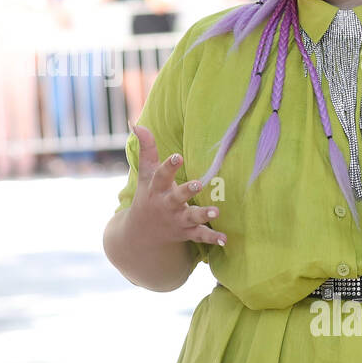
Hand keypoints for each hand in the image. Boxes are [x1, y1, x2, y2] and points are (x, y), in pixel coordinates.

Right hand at [127, 122, 226, 247]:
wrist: (141, 234)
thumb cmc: (147, 195)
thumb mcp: (145, 173)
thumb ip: (146, 148)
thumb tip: (137, 124)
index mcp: (157, 189)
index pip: (161, 175)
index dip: (169, 166)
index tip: (178, 156)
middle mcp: (167, 205)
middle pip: (177, 198)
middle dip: (187, 191)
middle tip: (198, 184)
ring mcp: (177, 220)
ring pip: (191, 218)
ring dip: (203, 215)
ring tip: (216, 212)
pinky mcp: (187, 232)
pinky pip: (200, 236)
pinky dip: (212, 237)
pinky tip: (225, 238)